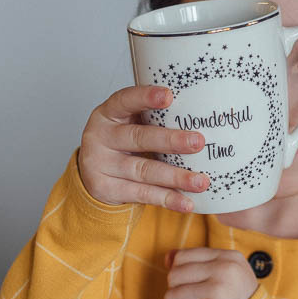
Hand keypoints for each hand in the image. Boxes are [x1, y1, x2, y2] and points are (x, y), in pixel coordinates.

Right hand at [77, 84, 209, 211]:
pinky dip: (167, 199)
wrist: (93, 171)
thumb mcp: (130, 121)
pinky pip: (141, 194)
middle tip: (198, 142)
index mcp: (109, 112)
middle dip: (171, 141)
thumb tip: (203, 115)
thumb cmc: (124, 139)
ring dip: (175, 177)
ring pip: (144, 170)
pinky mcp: (106, 189)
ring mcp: (100, 163)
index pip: (126, 100)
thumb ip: (155, 116)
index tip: (169, 96)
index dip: (146, 97)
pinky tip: (187, 202)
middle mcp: (101, 136)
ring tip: (201, 181)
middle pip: (139, 138)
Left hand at [164, 248, 258, 298]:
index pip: (183, 257)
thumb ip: (196, 263)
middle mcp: (225, 270)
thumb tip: (168, 257)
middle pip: (174, 275)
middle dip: (179, 294)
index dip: (182, 276)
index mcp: (229, 258)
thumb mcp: (224, 276)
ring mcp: (217, 291)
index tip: (196, 290)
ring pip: (170, 296)